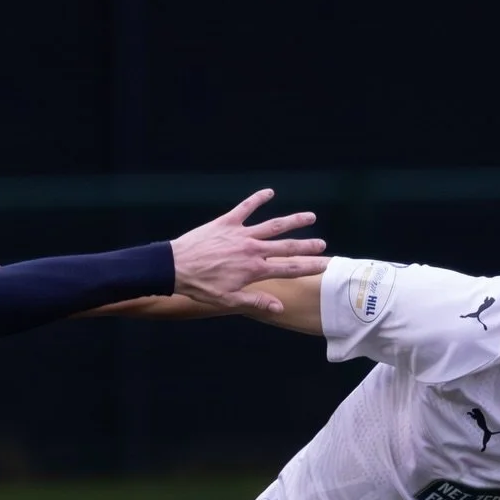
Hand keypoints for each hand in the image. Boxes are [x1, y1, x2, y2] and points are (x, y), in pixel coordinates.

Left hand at [169, 190, 324, 313]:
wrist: (175, 267)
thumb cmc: (200, 287)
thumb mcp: (228, 300)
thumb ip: (255, 301)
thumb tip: (279, 307)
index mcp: (254, 270)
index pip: (289, 268)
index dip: (309, 267)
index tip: (324, 264)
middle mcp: (252, 249)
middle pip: (286, 246)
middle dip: (307, 245)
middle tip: (322, 244)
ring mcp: (240, 234)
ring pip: (273, 225)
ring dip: (292, 220)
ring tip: (309, 216)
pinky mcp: (226, 222)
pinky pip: (246, 207)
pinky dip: (258, 198)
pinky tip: (269, 192)